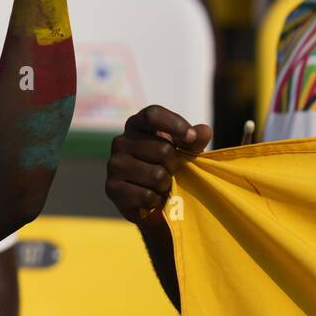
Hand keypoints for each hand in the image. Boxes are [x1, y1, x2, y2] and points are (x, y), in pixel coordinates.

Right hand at [105, 105, 211, 226]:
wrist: (146, 199)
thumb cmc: (166, 167)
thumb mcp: (183, 151)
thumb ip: (194, 140)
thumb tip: (203, 131)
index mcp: (136, 125)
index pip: (152, 115)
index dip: (174, 124)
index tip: (191, 137)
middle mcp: (121, 141)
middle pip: (162, 149)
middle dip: (175, 165)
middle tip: (171, 171)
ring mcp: (114, 165)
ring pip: (156, 176)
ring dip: (166, 185)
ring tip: (160, 186)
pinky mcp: (112, 188)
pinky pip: (147, 196)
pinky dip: (156, 201)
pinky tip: (152, 198)